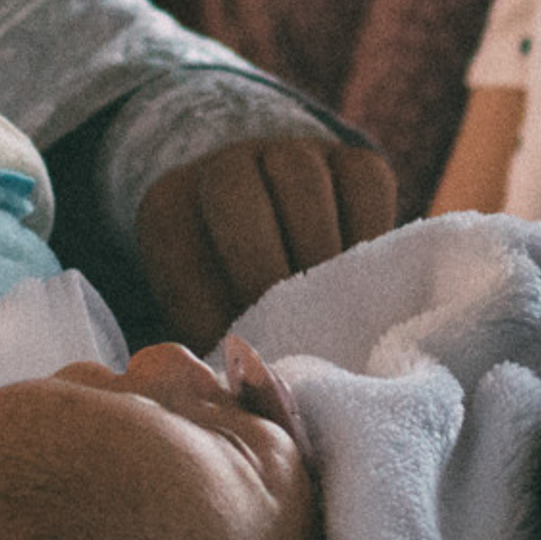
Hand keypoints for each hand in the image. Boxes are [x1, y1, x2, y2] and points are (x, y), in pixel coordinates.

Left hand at [135, 137, 395, 348]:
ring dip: (317, 248)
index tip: (238, 346)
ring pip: (302, 177)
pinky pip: (364, 180)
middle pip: (233, 189)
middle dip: (261, 262)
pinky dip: (369, 229)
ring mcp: (292, 151)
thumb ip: (212, 337)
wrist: (277, 227)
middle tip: (290, 324)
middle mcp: (226, 165)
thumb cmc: (234, 292)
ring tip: (333, 306)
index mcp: (171, 205)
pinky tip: (366, 276)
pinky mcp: (351, 156)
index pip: (177, 239)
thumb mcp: (205, 310)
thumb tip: (238, 389)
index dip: (206, 298)